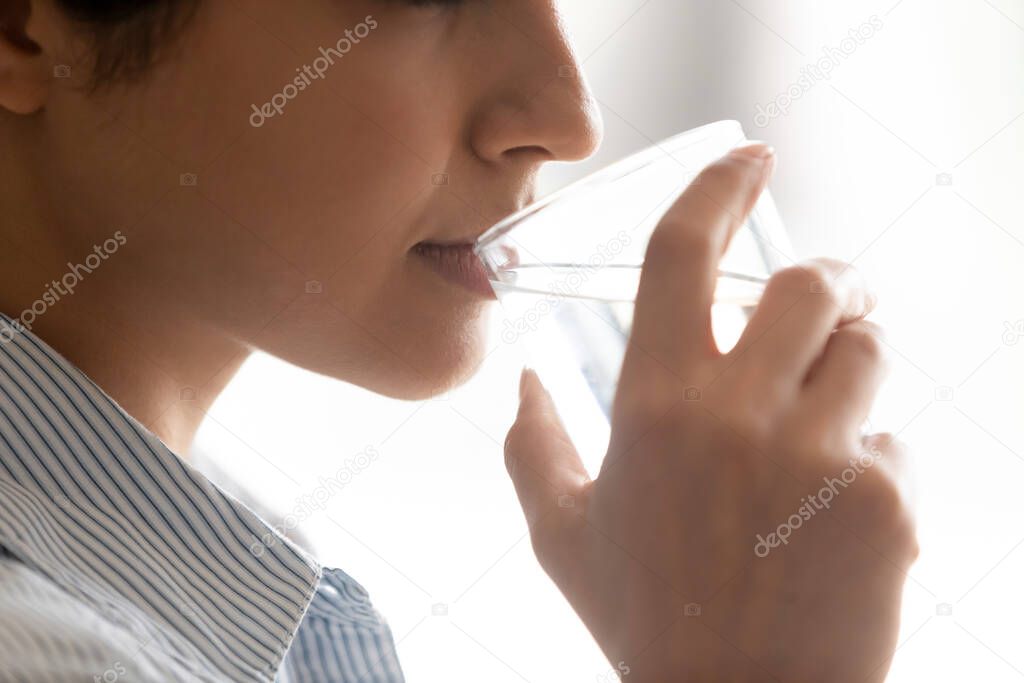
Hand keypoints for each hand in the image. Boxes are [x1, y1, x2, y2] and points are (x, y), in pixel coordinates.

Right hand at [503, 144, 917, 681]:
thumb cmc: (644, 620)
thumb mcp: (562, 536)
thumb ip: (532, 447)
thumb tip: (522, 382)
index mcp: (652, 407)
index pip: (682, 254)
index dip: (719, 189)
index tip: (750, 159)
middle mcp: (736, 416)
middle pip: (810, 283)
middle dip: (828, 279)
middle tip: (831, 296)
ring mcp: (819, 457)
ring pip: (868, 348)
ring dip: (854, 361)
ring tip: (831, 408)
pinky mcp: (886, 503)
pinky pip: (895, 440)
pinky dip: (872, 460)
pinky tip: (840, 510)